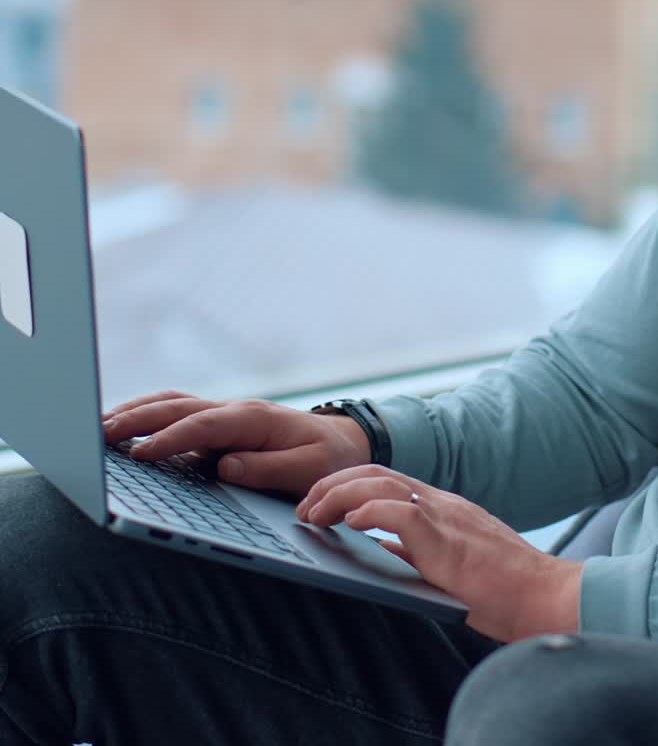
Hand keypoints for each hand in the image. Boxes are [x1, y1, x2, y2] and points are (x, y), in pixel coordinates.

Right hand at [102, 390, 370, 499]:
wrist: (341, 442)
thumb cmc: (327, 459)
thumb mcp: (310, 469)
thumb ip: (270, 468)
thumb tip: (227, 466)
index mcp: (256, 419)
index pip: (205, 426)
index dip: (171, 439)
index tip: (140, 454)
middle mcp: (235, 412)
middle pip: (180, 407)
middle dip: (138, 418)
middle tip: (97, 434)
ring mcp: (224, 417)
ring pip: (173, 405)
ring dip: (136, 412)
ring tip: (97, 427)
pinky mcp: (217, 428)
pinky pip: (177, 415)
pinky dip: (147, 416)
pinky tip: (122, 427)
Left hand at [297, 465, 583, 642]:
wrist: (545, 594)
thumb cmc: (503, 587)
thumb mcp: (449, 564)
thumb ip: (417, 551)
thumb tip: (379, 550)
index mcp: (442, 507)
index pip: (387, 478)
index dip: (346, 484)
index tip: (318, 503)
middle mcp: (442, 503)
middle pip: (378, 472)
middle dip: (333, 484)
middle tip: (304, 506)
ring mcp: (447, 516)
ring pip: (384, 484)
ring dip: (340, 495)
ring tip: (314, 513)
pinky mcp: (449, 540)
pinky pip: (402, 514)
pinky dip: (370, 512)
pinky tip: (350, 522)